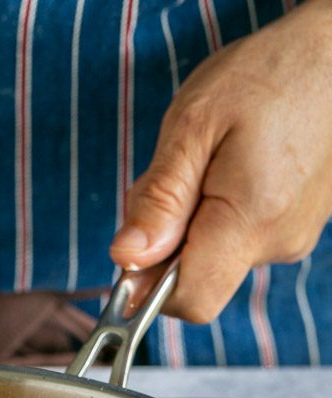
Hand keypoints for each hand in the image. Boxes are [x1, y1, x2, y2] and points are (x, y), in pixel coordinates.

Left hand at [109, 1, 331, 323]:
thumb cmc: (266, 75)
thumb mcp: (193, 126)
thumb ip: (159, 200)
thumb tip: (126, 259)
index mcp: (251, 220)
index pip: (190, 300)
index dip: (151, 286)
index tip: (137, 244)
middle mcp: (278, 242)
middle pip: (197, 280)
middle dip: (167, 244)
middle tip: (178, 176)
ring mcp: (291, 238)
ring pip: (214, 258)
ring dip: (192, 223)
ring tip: (211, 161)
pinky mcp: (294, 228)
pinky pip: (237, 240)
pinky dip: (217, 214)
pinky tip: (230, 168)